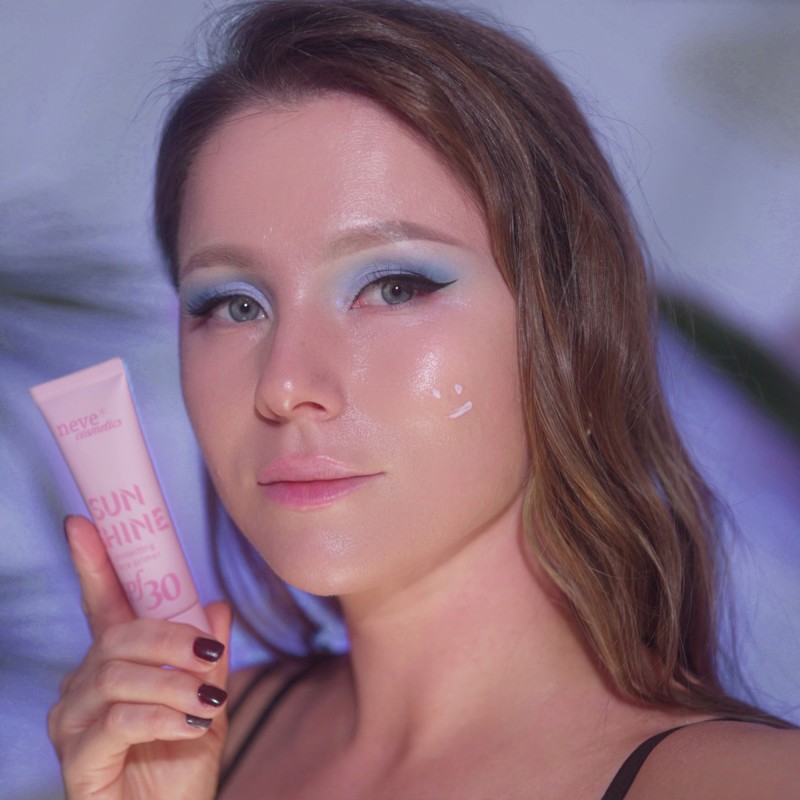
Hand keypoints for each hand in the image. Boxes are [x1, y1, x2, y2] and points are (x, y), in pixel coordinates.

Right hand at [49, 516, 231, 799]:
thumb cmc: (181, 763)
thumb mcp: (207, 702)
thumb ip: (207, 657)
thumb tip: (217, 606)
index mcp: (117, 663)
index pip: (102, 604)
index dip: (93, 563)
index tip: (82, 524)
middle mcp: (84, 685)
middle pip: (118, 634)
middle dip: (169, 638)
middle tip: (209, 653)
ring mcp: (74, 722)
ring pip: (116, 674)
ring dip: (172, 683)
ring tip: (206, 704)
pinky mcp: (76, 759)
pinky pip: (116, 720)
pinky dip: (162, 718)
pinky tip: (189, 727)